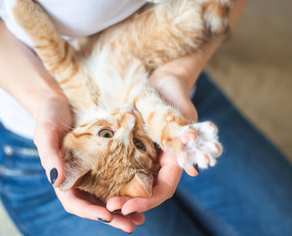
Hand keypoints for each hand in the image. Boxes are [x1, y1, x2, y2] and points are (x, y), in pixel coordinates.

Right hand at [33, 95, 143, 232]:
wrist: (59, 101)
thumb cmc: (49, 116)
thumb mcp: (45, 133)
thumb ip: (49, 156)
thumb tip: (56, 182)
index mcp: (62, 177)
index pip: (74, 203)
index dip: (91, 212)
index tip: (108, 217)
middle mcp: (77, 178)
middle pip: (94, 204)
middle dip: (113, 217)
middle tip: (132, 225)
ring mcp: (90, 170)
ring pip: (107, 195)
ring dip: (123, 207)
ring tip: (141, 216)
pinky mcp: (103, 160)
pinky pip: (115, 177)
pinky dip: (127, 187)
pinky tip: (141, 192)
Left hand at [106, 63, 199, 228]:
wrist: (158, 83)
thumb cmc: (171, 96)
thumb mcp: (179, 116)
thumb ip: (183, 138)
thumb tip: (192, 171)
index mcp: (175, 159)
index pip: (164, 188)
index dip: (149, 200)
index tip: (128, 206)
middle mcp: (160, 162)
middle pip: (148, 191)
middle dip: (132, 202)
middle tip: (111, 207)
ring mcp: (145, 157)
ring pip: (135, 183)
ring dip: (121, 194)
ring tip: (104, 202)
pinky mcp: (131, 149)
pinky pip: (123, 168)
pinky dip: (114, 178)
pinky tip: (99, 184)